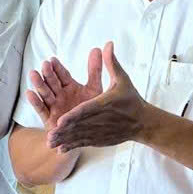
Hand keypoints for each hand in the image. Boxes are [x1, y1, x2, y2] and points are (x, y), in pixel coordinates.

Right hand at [25, 52, 104, 129]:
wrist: (87, 133)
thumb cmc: (90, 110)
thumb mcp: (95, 89)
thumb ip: (94, 70)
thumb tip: (97, 48)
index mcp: (70, 86)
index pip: (63, 75)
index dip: (58, 68)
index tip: (53, 59)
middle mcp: (60, 95)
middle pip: (53, 83)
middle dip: (48, 74)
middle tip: (44, 65)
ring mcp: (54, 106)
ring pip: (45, 93)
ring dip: (39, 84)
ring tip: (33, 74)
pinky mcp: (49, 119)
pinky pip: (41, 110)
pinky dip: (35, 102)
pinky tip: (29, 93)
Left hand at [45, 43, 162, 152]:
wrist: (143, 122)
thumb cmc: (131, 99)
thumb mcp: (122, 80)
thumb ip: (111, 63)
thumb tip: (107, 44)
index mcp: (104, 104)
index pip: (86, 111)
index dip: (72, 116)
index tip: (60, 120)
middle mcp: (101, 120)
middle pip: (80, 126)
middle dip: (64, 131)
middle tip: (49, 134)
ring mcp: (100, 131)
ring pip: (80, 136)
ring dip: (65, 140)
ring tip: (51, 143)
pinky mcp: (101, 139)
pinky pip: (84, 143)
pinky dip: (73, 146)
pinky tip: (61, 149)